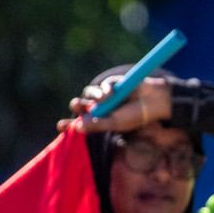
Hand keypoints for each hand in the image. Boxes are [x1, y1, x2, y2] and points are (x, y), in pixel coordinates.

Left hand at [57, 75, 171, 133]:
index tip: (60, 126)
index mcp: (101, 122)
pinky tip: (112, 94)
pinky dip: (105, 89)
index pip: (82, 123)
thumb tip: (77, 127)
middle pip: (82, 106)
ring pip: (90, 93)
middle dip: (78, 106)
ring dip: (93, 96)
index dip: (70, 125)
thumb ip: (97, 124)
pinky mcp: (112, 84)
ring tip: (103, 99)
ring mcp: (106, 96)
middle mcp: (101, 109)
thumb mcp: (115, 123)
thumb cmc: (136, 116)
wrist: (154, 101)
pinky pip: (102, 85)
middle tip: (77, 105)